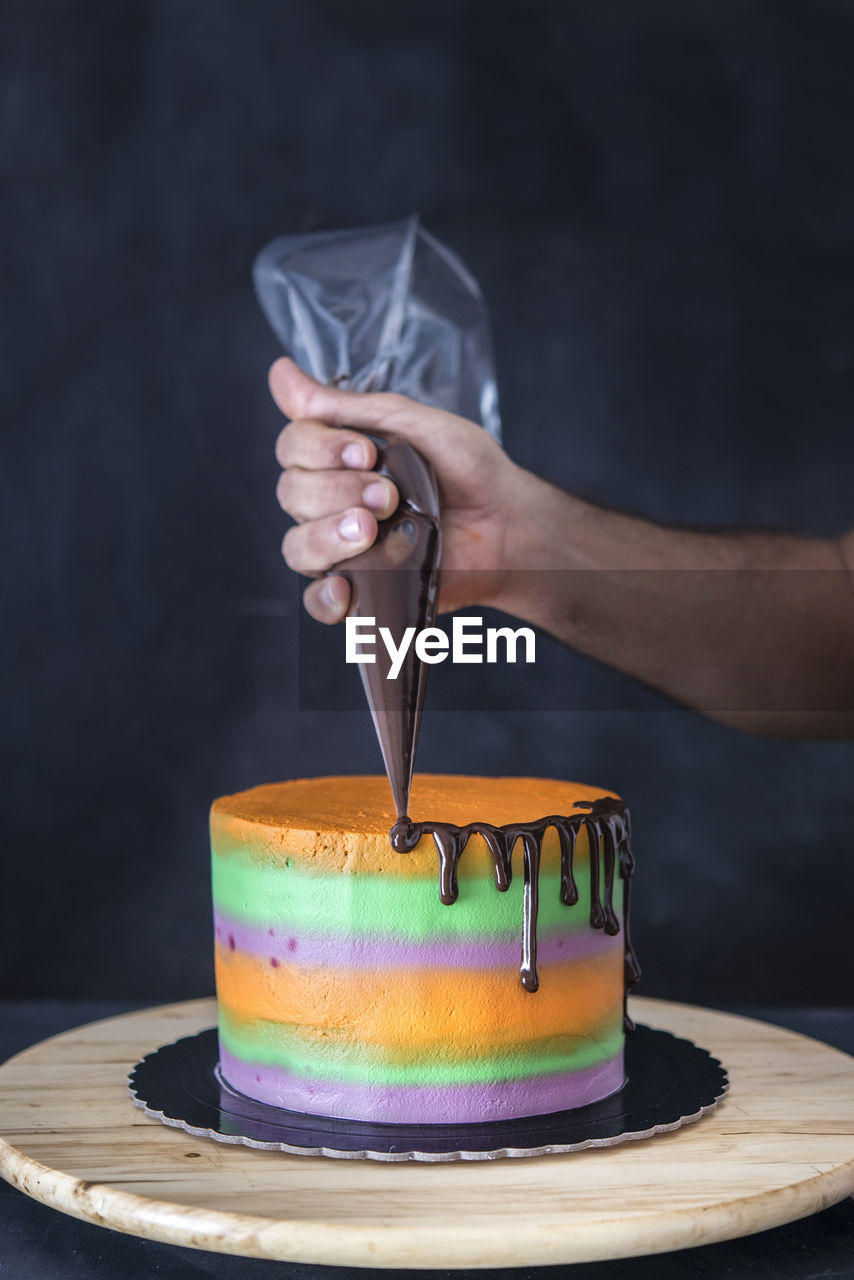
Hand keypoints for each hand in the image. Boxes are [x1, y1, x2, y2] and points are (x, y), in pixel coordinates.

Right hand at [270, 358, 531, 622]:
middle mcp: (332, 501)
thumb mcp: (414, 423)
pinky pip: (318, 602)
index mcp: (339, 457)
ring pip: (297, 547)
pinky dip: (324, 598)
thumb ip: (349, 406)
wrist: (510, 524)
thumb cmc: (469, 469)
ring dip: (327, 536)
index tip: (366, 452)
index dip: (318, 449)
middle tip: (388, 494)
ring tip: (372, 530)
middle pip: (291, 494)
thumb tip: (281, 374)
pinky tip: (346, 588)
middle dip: (336, 490)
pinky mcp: (363, 589)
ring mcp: (344, 547)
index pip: (293, 446)